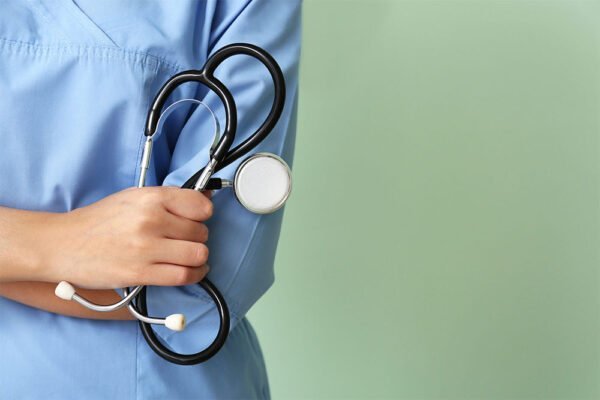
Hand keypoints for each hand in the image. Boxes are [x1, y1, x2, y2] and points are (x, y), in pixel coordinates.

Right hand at [39, 187, 211, 288]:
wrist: (63, 244)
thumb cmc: (98, 221)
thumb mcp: (133, 198)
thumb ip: (169, 199)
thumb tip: (206, 198)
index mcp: (151, 197)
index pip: (201, 206)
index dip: (202, 216)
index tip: (196, 220)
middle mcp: (151, 220)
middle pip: (201, 232)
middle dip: (197, 238)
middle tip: (183, 241)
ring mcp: (146, 247)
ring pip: (198, 254)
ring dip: (197, 258)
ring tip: (188, 257)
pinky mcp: (141, 272)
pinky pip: (184, 276)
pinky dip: (194, 275)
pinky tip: (190, 271)